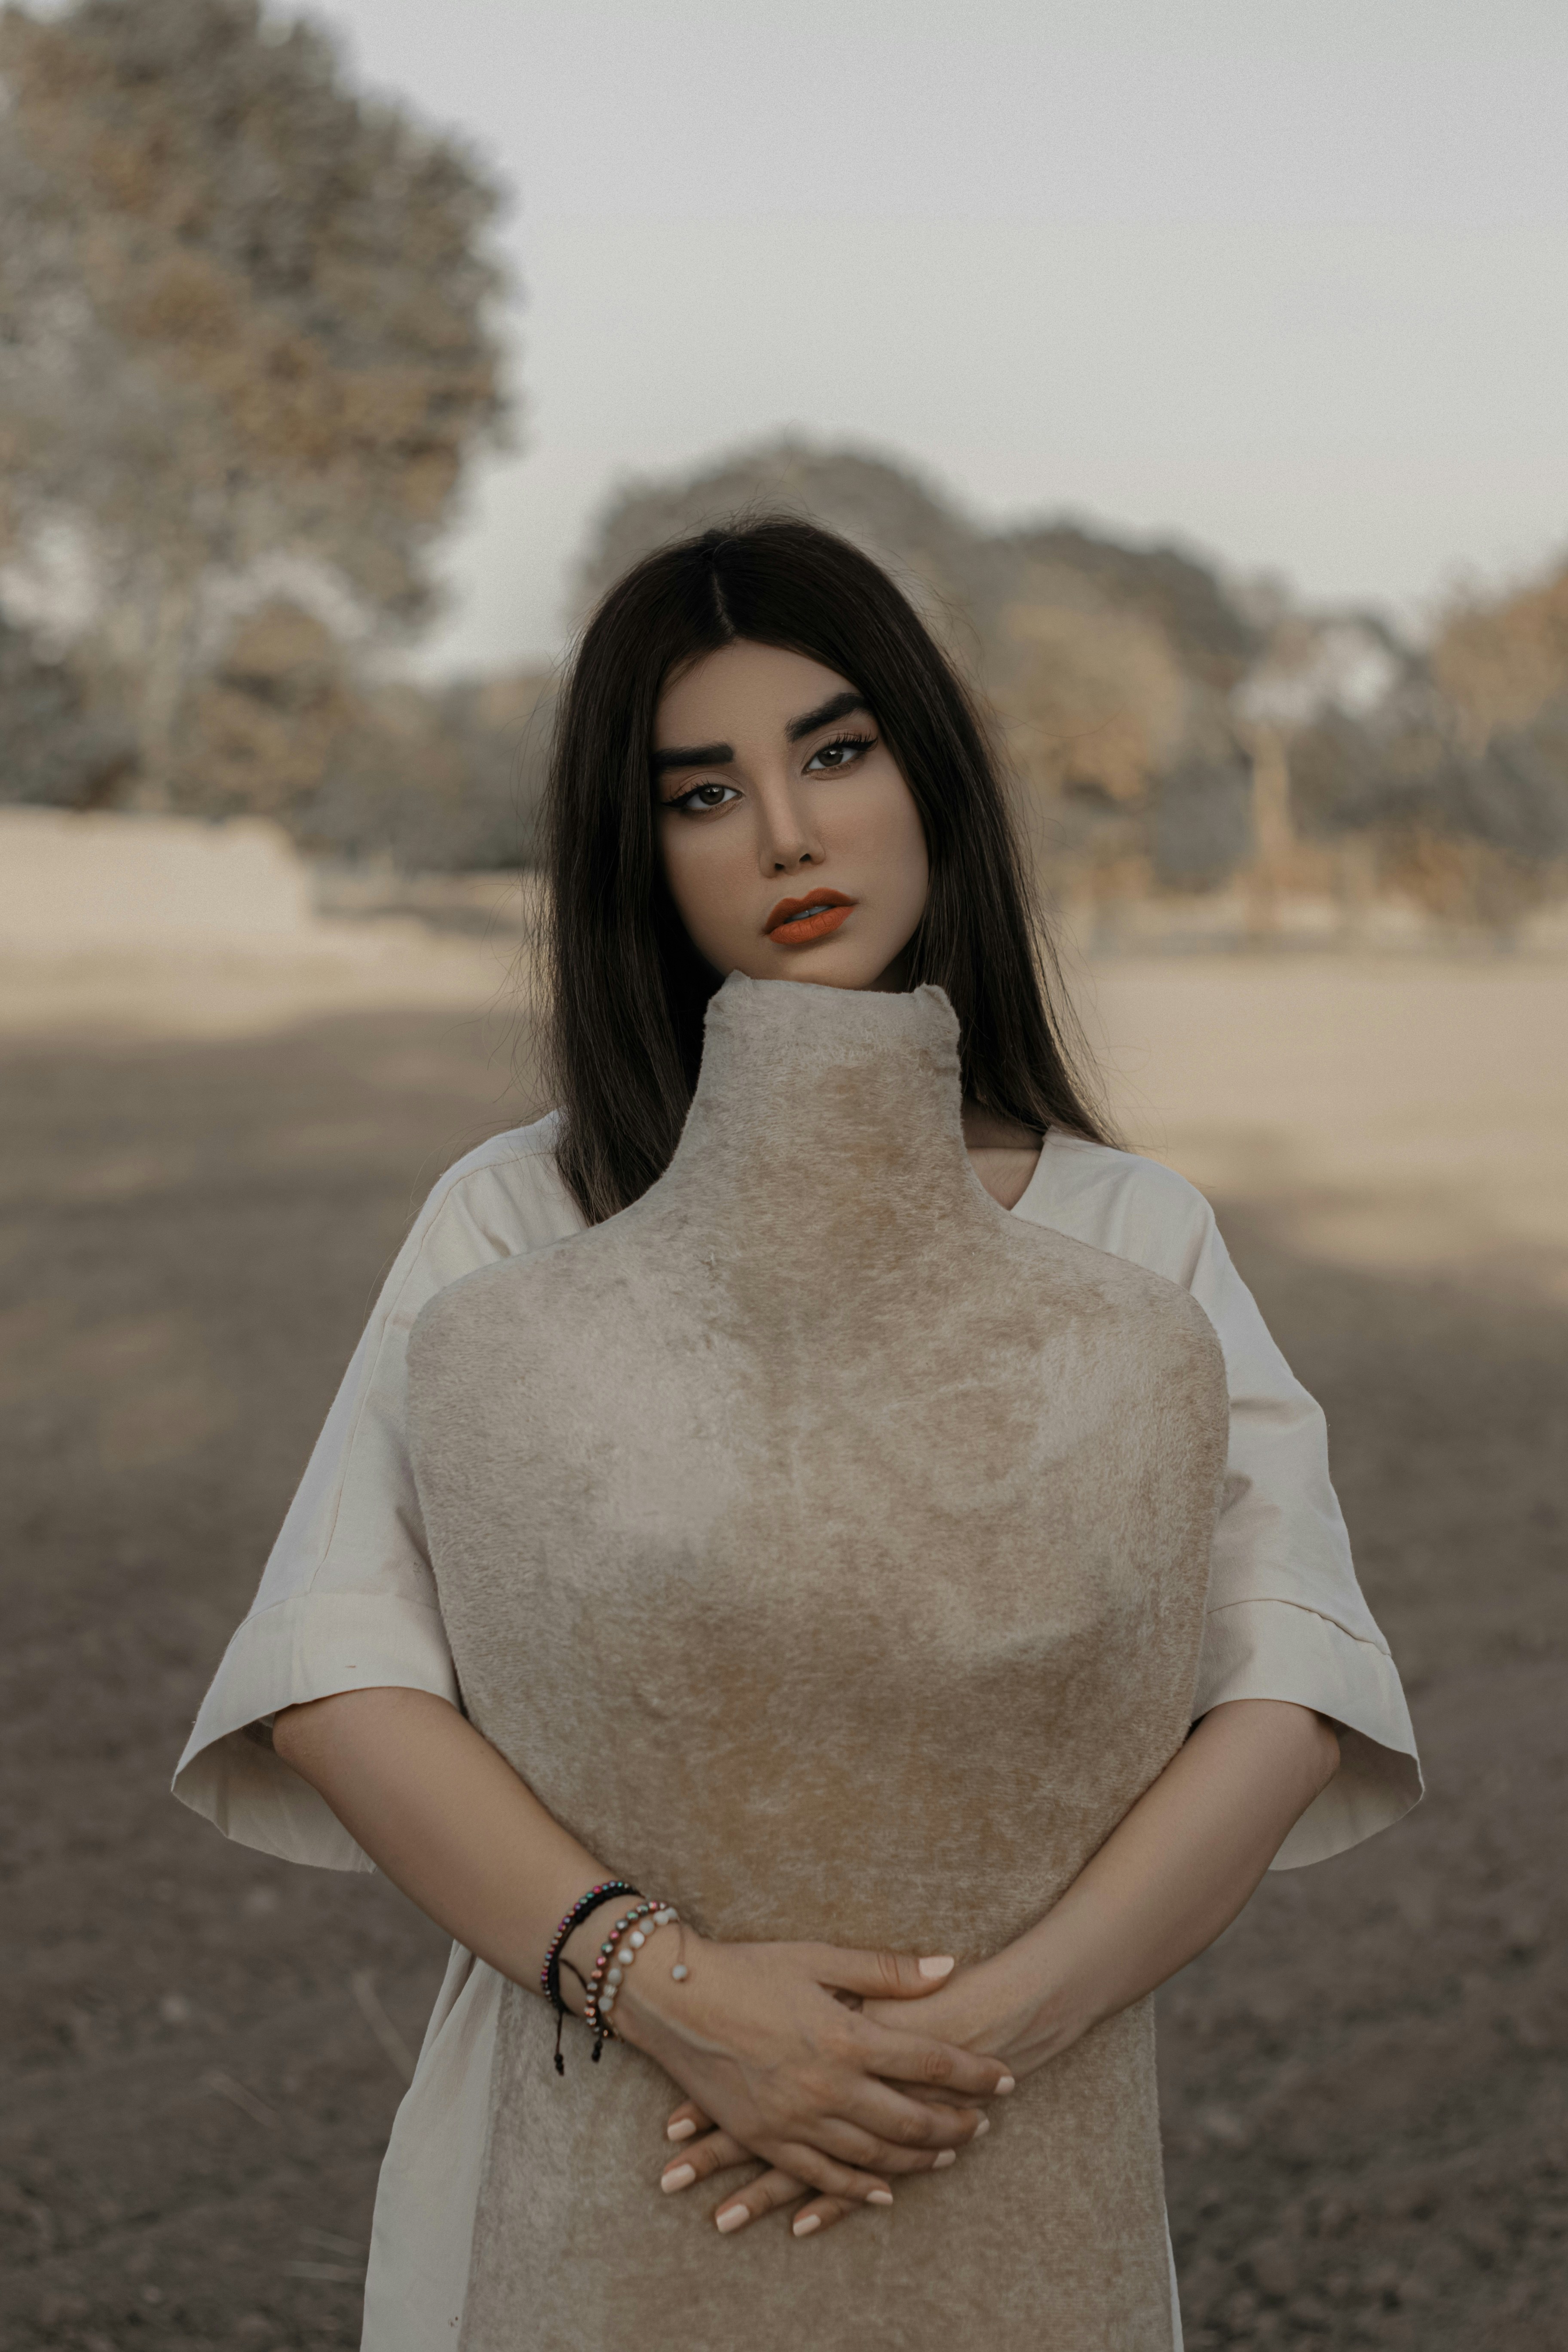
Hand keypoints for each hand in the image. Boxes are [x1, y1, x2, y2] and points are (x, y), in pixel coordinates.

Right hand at [613, 1926, 1014, 2213]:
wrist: (674, 1999)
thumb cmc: (748, 1968)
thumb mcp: (819, 1958)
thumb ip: (887, 1971)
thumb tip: (950, 1968)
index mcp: (845, 2038)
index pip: (930, 2063)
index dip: (975, 2074)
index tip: (1006, 2078)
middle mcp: (827, 2088)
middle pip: (911, 2121)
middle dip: (957, 2124)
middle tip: (985, 2122)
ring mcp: (796, 2121)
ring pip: (875, 2157)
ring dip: (918, 2159)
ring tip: (949, 2152)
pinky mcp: (767, 2140)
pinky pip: (824, 2176)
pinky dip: (860, 2190)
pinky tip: (886, 2192)